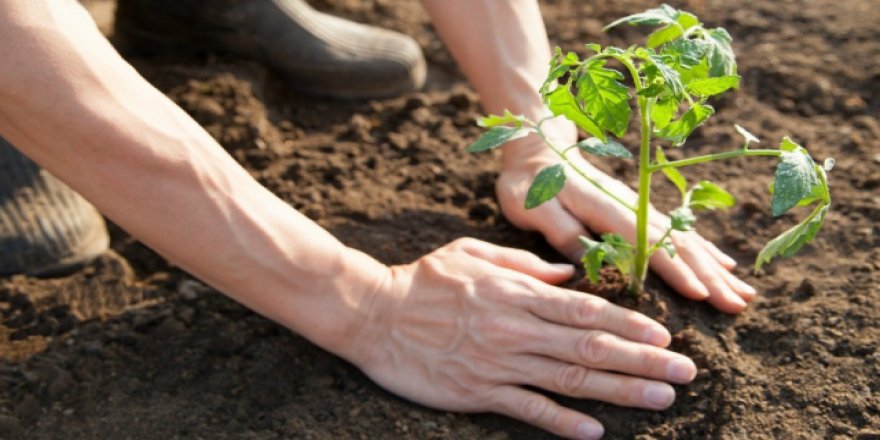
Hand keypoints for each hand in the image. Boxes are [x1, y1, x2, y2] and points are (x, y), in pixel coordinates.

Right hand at [344, 238, 696, 438]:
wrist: (372, 313)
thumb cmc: (423, 279)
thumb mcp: (474, 253)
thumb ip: (524, 265)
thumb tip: (568, 274)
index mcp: (517, 293)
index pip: (585, 310)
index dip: (629, 325)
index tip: (664, 337)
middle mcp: (515, 328)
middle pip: (589, 347)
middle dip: (641, 362)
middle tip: (684, 374)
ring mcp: (497, 363)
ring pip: (569, 380)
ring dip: (619, 392)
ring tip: (660, 401)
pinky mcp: (476, 392)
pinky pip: (527, 409)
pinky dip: (562, 422)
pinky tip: (594, 432)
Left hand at [497, 135, 756, 313]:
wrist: (538, 146)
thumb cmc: (530, 182)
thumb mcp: (533, 207)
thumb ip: (562, 231)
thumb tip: (590, 263)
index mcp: (607, 209)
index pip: (649, 244)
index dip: (675, 270)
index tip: (702, 295)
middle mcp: (633, 207)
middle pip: (679, 244)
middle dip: (710, 277)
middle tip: (737, 306)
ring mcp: (640, 207)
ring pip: (686, 240)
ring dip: (715, 268)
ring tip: (744, 294)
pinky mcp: (639, 209)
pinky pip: (680, 232)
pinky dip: (705, 250)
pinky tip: (724, 266)